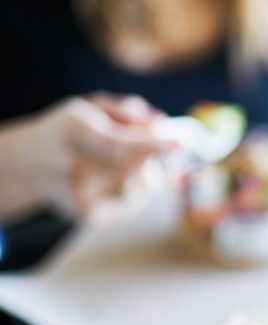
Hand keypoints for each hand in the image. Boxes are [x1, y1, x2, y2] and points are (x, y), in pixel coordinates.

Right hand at [25, 93, 171, 223]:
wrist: (29, 163)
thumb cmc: (70, 129)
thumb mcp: (91, 107)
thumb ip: (128, 112)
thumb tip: (161, 124)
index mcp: (73, 133)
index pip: (118, 147)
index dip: (152, 147)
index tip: (181, 142)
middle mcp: (74, 168)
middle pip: (134, 171)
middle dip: (157, 159)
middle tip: (166, 147)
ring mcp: (81, 197)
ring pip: (141, 189)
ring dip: (147, 173)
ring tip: (124, 162)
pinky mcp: (89, 216)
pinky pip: (134, 203)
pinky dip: (137, 189)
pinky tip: (117, 179)